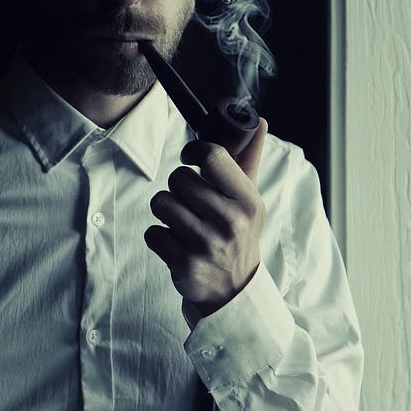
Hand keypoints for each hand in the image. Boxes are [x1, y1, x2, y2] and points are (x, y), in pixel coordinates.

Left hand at [144, 118, 268, 315]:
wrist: (233, 289)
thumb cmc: (237, 234)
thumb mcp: (248, 199)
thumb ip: (248, 159)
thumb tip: (258, 121)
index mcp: (247, 200)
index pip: (213, 156)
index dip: (193, 151)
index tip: (189, 157)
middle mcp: (230, 221)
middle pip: (178, 178)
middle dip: (178, 187)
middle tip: (190, 202)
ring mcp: (206, 244)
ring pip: (160, 203)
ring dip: (166, 211)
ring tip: (182, 222)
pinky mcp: (184, 264)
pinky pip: (152, 233)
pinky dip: (159, 237)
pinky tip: (177, 244)